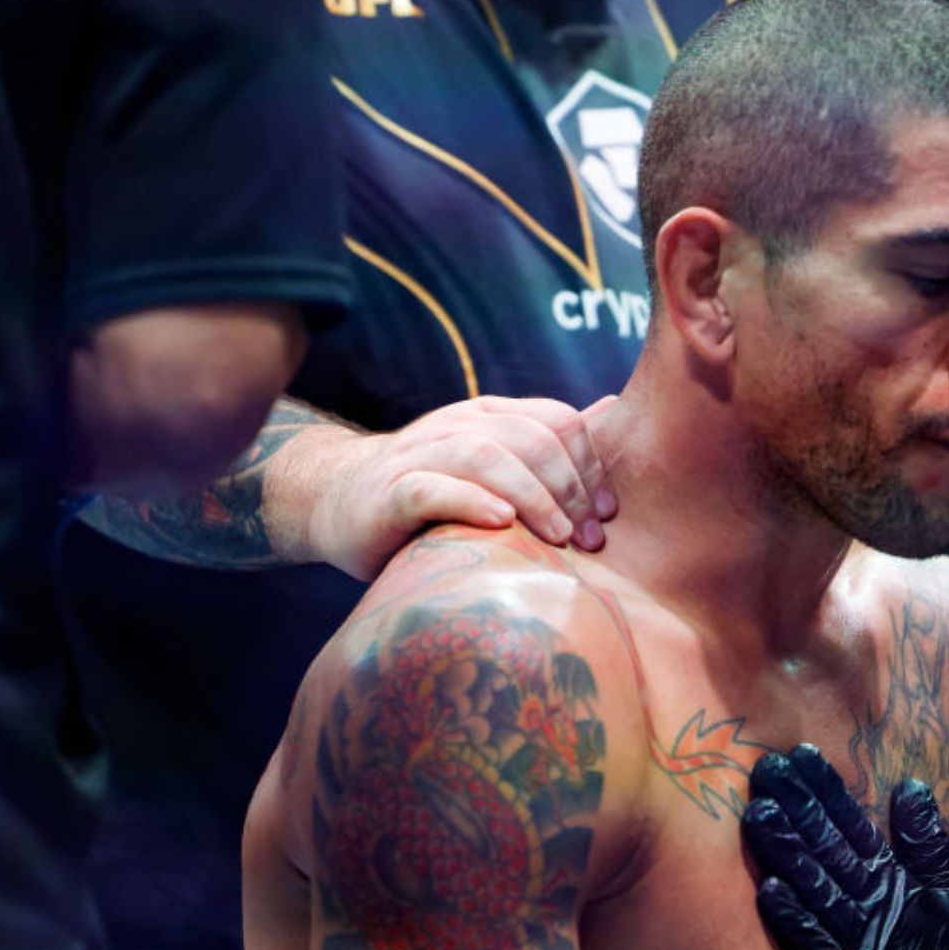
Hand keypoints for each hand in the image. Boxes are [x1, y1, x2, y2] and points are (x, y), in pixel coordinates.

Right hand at [305, 395, 617, 579]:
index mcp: (488, 417)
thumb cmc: (428, 490)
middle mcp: (457, 425)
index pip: (556, 421)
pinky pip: (433, 488)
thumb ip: (547, 440)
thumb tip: (613, 411)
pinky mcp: (389, 492)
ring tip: (560, 535)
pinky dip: (471, 501)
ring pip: (485, 455)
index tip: (607, 515)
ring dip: (531, 494)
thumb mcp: (491, 462)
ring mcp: (420, 454)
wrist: (335, 500)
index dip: (590, 465)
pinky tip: (502, 522)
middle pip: (528, 437)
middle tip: (590, 538)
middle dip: (568, 486)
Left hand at [742, 745, 948, 949]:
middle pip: (833, 849)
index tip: (800, 754)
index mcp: (896, 884)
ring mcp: (859, 945)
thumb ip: (928, 846)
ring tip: (757, 814)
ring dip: (788, 851)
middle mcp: (877, 908)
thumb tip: (912, 787)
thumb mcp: (945, 903)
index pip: (857, 827)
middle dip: (800, 806)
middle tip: (767, 769)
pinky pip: (815, 947)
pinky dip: (795, 919)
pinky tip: (769, 889)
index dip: (829, 791)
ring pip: (819, 888)